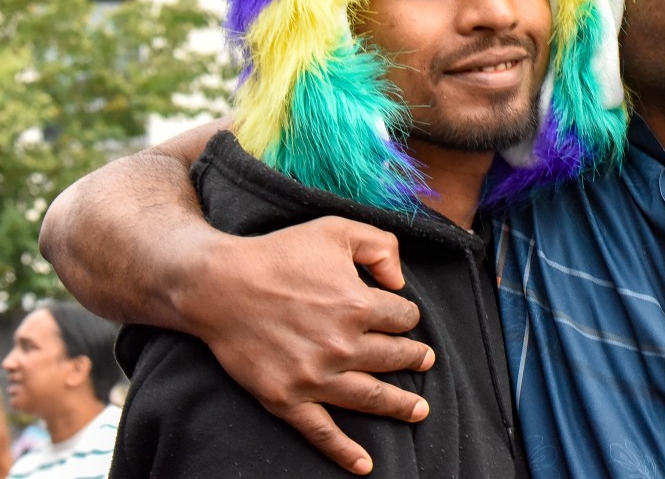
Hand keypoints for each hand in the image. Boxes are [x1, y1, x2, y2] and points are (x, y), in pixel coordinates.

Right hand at [178, 216, 433, 474]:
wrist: (219, 285)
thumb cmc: (280, 253)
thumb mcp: (336, 229)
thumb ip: (380, 245)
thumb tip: (399, 281)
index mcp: (358, 305)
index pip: (403, 318)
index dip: (406, 313)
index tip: (401, 313)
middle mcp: (342, 345)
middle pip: (394, 358)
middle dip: (414, 358)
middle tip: (425, 360)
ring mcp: (314, 377)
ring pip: (371, 397)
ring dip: (399, 405)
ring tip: (419, 411)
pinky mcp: (286, 399)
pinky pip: (322, 432)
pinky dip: (344, 452)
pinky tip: (364, 465)